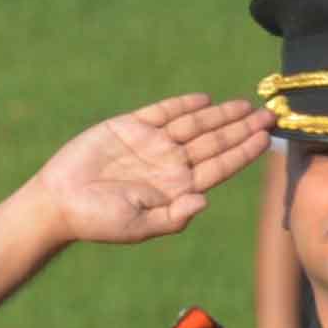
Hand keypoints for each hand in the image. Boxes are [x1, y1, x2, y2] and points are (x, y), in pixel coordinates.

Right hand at [27, 94, 272, 246]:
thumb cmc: (97, 221)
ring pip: (195, 125)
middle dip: (242, 129)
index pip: (219, 167)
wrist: (57, 202)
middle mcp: (168, 164)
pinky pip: (163, 112)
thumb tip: (204, 201)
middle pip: (214, 142)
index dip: (243, 152)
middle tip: (269, 115)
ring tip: (246, 105)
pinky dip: (183, 105)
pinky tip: (205, 100)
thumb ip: (173, 217)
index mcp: (176, 188)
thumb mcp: (138, 227)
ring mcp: (150, 144)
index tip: (265, 138)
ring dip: (221, 115)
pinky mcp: (129, 127)